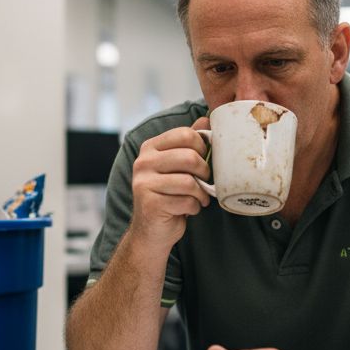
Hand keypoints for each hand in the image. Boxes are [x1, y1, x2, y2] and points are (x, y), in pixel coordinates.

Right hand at [127, 116, 211, 250]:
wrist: (151, 232)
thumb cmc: (170, 196)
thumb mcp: (178, 167)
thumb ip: (189, 143)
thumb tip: (206, 118)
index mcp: (150, 148)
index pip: (185, 134)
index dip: (203, 147)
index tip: (204, 160)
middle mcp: (143, 162)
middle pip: (189, 157)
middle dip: (205, 172)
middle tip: (205, 182)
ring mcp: (144, 183)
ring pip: (189, 181)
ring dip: (201, 193)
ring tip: (199, 198)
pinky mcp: (150, 204)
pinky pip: (186, 201)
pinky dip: (194, 207)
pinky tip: (188, 209)